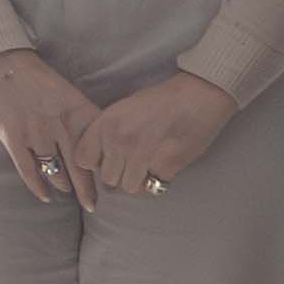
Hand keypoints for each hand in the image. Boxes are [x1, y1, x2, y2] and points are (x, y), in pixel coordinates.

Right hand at [0, 47, 103, 204]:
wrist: (4, 66)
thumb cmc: (38, 81)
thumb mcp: (69, 94)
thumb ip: (82, 119)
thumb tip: (97, 145)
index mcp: (77, 112)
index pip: (98, 148)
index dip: (105, 167)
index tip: (111, 181)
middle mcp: (60, 126)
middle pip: (80, 166)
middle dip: (88, 189)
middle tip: (93, 204)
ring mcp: (36, 134)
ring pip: (56, 171)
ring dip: (63, 184)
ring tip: (67, 191)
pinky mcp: (14, 139)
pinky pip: (29, 170)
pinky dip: (38, 186)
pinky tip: (45, 196)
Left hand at [72, 69, 236, 201]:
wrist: (199, 96)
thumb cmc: (163, 100)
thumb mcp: (125, 108)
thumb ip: (108, 132)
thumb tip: (100, 157)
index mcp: (107, 123)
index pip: (83, 160)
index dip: (96, 162)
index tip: (107, 159)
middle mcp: (120, 141)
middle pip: (107, 179)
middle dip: (119, 174)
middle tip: (133, 163)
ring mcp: (142, 156)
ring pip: (128, 188)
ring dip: (137, 182)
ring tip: (148, 166)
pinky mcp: (165, 167)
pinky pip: (152, 188)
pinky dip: (157, 181)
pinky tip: (163, 165)